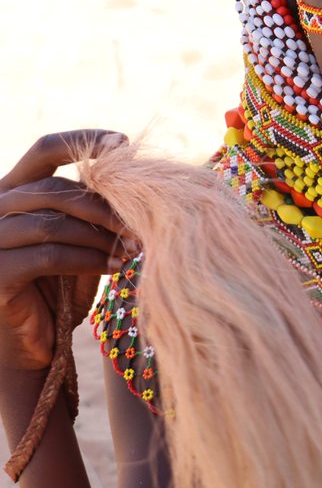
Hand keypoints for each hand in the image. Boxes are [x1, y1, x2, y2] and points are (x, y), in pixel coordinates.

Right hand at [0, 131, 137, 372]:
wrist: (35, 346)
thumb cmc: (62, 289)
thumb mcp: (82, 241)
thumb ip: (94, 212)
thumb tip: (138, 178)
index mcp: (15, 191)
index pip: (45, 150)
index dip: (84, 141)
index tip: (124, 143)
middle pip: (55, 190)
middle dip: (104, 206)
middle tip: (141, 224)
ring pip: (53, 223)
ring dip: (101, 236)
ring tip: (134, 251)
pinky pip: (48, 255)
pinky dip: (88, 260)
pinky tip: (115, 268)